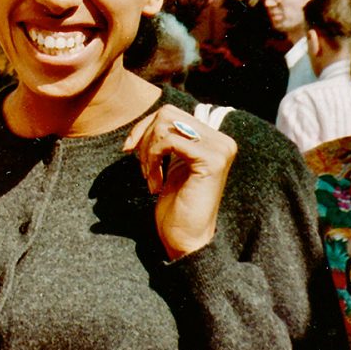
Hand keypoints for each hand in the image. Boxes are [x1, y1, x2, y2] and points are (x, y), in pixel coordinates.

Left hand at [123, 104, 237, 259]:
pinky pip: (168, 140)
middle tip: (142, 168)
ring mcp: (220, 148)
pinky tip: (155, 183)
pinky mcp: (211, 159)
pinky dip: (153, 159)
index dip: (143, 127)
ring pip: (165, 124)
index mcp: (213, 138)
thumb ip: (167, 137)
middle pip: (166, 113)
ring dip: (147, 151)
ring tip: (149, 177)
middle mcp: (222, 140)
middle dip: (144, 137)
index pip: (170, 112)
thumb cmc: (175, 203)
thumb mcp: (169, 162)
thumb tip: (148, 117)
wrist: (186, 237)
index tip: (128, 149)